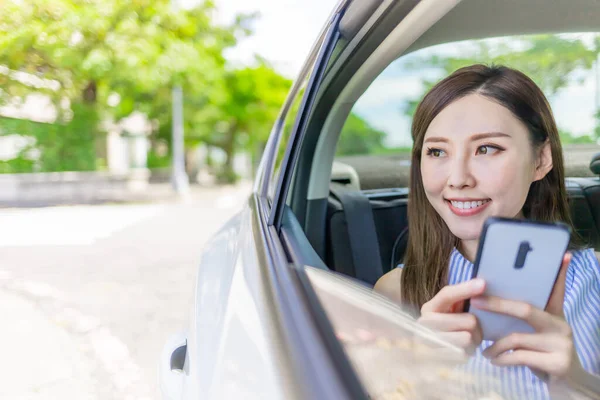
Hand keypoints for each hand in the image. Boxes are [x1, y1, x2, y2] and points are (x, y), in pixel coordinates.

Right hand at [418, 278, 485, 354]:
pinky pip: (465, 354)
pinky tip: (462, 349)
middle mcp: (424, 324)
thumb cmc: (446, 325)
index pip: (447, 295)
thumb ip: (461, 296)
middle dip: (476, 324)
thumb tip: (481, 284)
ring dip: (474, 339)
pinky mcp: (438, 359)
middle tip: (473, 327)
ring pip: (468, 338)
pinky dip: (468, 351)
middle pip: (469, 321)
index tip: (482, 284)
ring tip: (467, 338)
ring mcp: (429, 343)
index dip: (465, 289)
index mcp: (428, 308)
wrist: (429, 350)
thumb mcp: (449, 309)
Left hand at [472, 253, 579, 380]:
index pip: (555, 290)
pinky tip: (494, 361)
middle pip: (525, 309)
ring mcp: (562, 344)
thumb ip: (523, 321)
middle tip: (476, 302)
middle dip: (497, 304)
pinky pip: (520, 357)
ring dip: (495, 345)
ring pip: (517, 337)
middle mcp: (561, 326)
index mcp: (555, 316)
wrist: (567, 386)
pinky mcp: (558, 363)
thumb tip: (492, 302)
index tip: (562, 255)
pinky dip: (502, 359)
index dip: (558, 273)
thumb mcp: (538, 336)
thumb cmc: (544, 357)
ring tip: (484, 350)